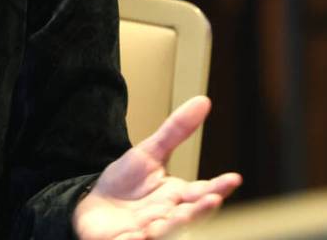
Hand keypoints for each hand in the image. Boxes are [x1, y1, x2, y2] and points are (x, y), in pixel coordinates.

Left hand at [73, 96, 240, 239]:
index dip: (218, 187)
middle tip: (212, 199)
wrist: (93, 205)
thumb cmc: (126, 183)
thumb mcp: (150, 152)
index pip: (202, 193)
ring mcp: (148, 232)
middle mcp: (167, 217)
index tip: (234, 178)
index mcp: (177, 197)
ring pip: (165, 232)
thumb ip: (176, 131)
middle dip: (200, 210)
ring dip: (173, 226)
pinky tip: (136, 235)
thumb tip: (203, 101)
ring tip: (177, 217)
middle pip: (188, 216)